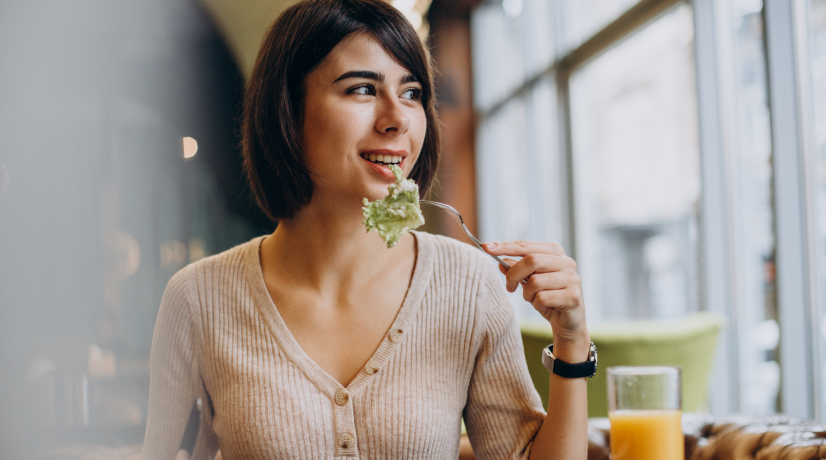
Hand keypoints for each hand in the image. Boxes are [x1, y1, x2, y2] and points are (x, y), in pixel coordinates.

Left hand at [483, 240, 588, 358]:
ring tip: (533, 299)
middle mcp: (566, 262)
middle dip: (514, 275)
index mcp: (555, 252)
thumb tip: (501, 262)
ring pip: (535, 282)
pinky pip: (542, 298)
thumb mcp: (528, 282)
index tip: (485, 247)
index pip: (525, 245)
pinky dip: (537, 304)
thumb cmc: (547, 298)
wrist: (567, 322)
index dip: (504, 246)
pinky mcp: (573, 297)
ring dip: (527, 294)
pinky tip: (544, 307)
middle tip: (510, 287)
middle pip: (531, 260)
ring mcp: (572, 278)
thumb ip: (516, 269)